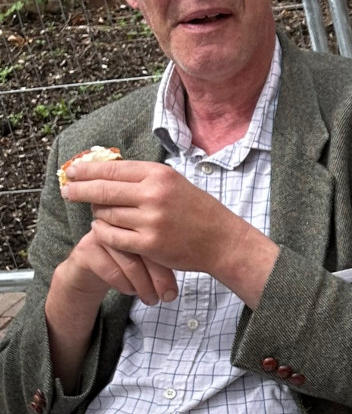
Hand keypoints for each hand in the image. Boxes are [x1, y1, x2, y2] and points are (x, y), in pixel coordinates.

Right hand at [56, 224, 177, 307]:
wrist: (90, 267)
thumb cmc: (128, 260)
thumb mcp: (150, 257)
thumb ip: (168, 260)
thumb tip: (182, 284)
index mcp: (142, 217)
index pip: (162, 239)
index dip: (172, 265)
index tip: (176, 291)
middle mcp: (122, 221)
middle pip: (147, 249)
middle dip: (160, 278)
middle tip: (168, 298)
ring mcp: (102, 232)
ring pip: (129, 261)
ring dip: (143, 286)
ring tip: (152, 300)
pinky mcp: (86, 248)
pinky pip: (110, 269)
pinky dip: (124, 285)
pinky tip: (131, 292)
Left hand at [61, 158, 239, 275]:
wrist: (222, 240)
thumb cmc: (197, 210)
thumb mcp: (174, 183)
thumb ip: (143, 178)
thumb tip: (106, 171)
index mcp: (159, 175)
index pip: (112, 168)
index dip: (87, 170)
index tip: (73, 171)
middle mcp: (154, 194)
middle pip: (102, 190)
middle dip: (79, 190)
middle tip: (67, 190)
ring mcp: (151, 220)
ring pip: (105, 214)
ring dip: (97, 214)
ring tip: (100, 214)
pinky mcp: (149, 244)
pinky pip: (112, 237)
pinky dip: (103, 233)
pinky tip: (102, 230)